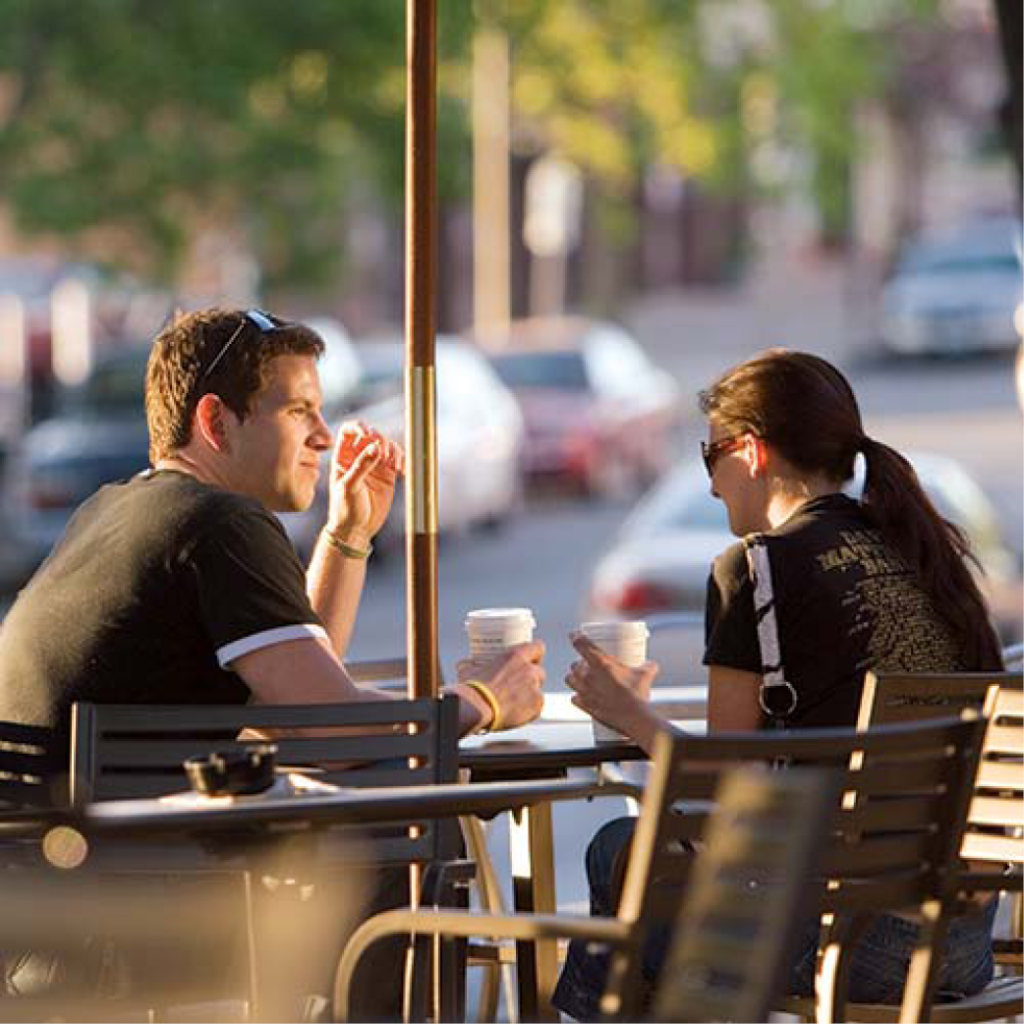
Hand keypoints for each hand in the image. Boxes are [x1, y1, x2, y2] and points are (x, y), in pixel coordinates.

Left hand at [326, 422, 403, 547]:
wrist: (356, 530)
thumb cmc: (344, 509)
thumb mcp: (349, 487)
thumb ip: (361, 466)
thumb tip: (375, 447)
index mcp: (343, 457)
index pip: (349, 431)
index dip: (359, 427)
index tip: (368, 433)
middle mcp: (359, 457)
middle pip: (371, 435)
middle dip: (380, 439)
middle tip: (384, 452)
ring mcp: (374, 465)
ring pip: (387, 446)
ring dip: (393, 450)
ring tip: (395, 465)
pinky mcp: (388, 475)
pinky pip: (397, 459)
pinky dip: (403, 461)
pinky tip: (403, 471)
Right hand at [456, 641, 545, 730]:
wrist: (476, 710)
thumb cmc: (471, 688)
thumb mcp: (468, 670)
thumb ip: (471, 665)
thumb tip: (464, 664)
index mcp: (516, 657)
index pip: (538, 647)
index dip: (536, 653)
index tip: (531, 659)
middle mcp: (529, 670)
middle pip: (539, 671)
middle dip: (532, 678)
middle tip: (519, 684)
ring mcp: (535, 689)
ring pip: (538, 691)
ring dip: (529, 695)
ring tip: (514, 704)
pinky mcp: (537, 706)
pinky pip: (537, 708)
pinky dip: (528, 711)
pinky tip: (516, 714)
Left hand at [565, 634, 658, 737]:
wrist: (634, 718)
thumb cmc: (638, 694)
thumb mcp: (646, 674)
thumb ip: (648, 666)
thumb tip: (651, 664)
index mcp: (601, 663)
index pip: (581, 644)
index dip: (575, 636)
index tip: (574, 634)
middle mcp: (589, 676)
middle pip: (574, 664)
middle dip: (578, 663)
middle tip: (586, 664)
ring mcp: (585, 691)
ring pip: (569, 679)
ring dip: (573, 677)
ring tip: (580, 678)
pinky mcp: (585, 706)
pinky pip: (574, 698)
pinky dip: (577, 696)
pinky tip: (582, 696)